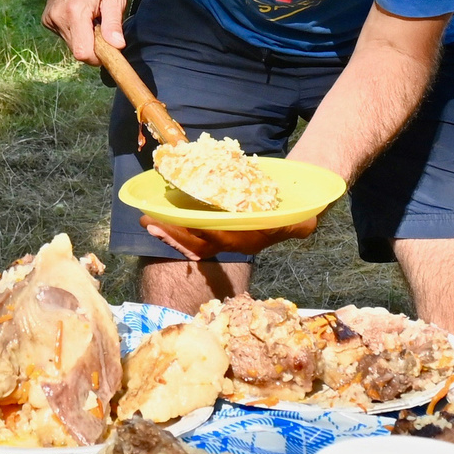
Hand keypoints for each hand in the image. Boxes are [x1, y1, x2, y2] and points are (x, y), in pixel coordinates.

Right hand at [42, 0, 127, 63]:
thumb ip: (114, 23)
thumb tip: (117, 46)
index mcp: (74, 12)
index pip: (83, 53)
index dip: (98, 56)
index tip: (109, 46)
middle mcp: (57, 17)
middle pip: (78, 50)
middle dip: (93, 45)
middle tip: (101, 24)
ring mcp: (50, 19)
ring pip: (72, 44)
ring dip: (84, 37)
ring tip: (91, 16)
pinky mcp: (47, 19)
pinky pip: (65, 36)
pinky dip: (76, 30)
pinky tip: (80, 14)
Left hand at [141, 213, 320, 260]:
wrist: (296, 209)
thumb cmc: (297, 210)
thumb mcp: (303, 217)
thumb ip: (301, 223)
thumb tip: (306, 223)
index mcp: (251, 239)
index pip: (223, 240)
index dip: (202, 234)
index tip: (180, 225)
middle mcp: (235, 242)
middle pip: (200, 244)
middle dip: (175, 236)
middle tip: (150, 223)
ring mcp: (225, 237)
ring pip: (193, 241)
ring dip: (170, 234)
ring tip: (148, 222)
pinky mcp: (218, 228)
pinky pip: (194, 234)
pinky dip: (177, 229)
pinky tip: (160, 220)